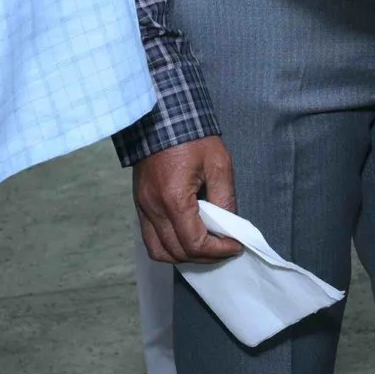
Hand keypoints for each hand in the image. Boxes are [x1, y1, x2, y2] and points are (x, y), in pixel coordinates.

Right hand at [134, 136, 244, 264]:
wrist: (161, 117)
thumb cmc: (191, 136)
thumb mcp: (219, 164)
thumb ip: (225, 199)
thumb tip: (229, 227)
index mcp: (173, 198)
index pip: (195, 243)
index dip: (218, 250)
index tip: (235, 245)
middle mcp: (153, 208)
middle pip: (177, 252)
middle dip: (204, 256)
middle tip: (224, 248)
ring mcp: (143, 207)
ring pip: (159, 251)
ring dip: (184, 256)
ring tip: (205, 247)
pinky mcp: (139, 204)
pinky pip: (150, 238)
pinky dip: (169, 246)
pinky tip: (186, 237)